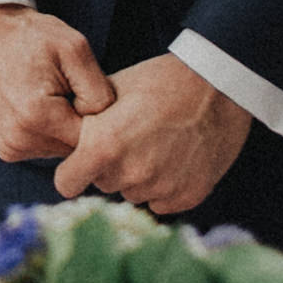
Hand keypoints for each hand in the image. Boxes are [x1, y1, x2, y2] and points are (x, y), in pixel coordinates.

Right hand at [0, 6, 116, 162]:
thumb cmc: (34, 37)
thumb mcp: (75, 49)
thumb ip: (99, 91)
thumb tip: (106, 126)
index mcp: (35, 116)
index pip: (90, 139)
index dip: (98, 115)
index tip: (88, 88)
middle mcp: (18, 139)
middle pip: (75, 148)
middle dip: (81, 122)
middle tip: (72, 89)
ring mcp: (10, 147)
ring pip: (61, 149)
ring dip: (66, 127)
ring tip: (56, 95)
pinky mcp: (7, 149)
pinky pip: (45, 148)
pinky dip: (51, 131)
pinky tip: (44, 106)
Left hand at [52, 53, 250, 216]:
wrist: (219, 87)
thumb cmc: (161, 81)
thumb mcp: (112, 90)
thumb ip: (85, 122)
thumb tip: (64, 139)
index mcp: (103, 146)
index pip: (66, 183)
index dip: (71, 171)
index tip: (80, 162)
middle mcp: (130, 174)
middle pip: (102, 185)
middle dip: (108, 168)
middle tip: (129, 140)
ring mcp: (160, 188)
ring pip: (132, 193)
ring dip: (136, 177)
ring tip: (155, 144)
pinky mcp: (187, 197)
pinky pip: (160, 201)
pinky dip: (164, 185)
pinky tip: (175, 157)